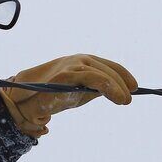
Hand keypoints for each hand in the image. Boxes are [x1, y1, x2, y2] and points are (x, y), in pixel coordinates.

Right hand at [0, 55, 137, 136]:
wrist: (28, 102)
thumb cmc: (54, 97)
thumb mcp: (81, 92)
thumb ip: (96, 89)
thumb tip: (116, 92)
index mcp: (83, 62)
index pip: (108, 66)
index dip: (123, 75)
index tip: (134, 87)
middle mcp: (79, 60)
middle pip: (108, 69)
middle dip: (122, 83)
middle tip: (129, 99)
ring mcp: (72, 65)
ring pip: (102, 73)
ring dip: (117, 87)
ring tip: (125, 100)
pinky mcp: (66, 74)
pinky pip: (93, 78)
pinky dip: (108, 87)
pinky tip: (117, 97)